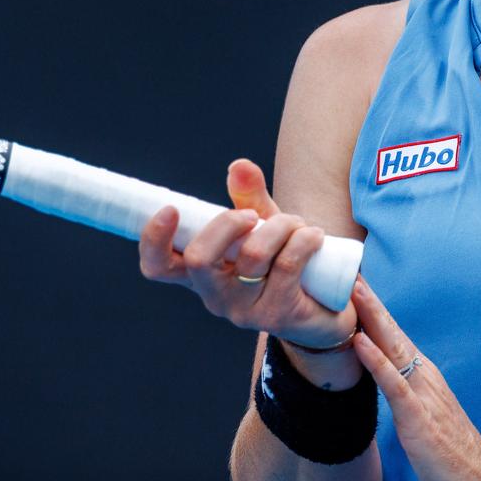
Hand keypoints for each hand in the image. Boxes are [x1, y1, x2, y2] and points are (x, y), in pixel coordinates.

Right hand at [137, 159, 356, 351]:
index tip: (170, 209)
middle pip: (199, 259)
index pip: (158, 265)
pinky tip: (314, 236)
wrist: (326, 306)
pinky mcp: (275, 315)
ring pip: (252, 255)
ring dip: (280, 226)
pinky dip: (303, 239)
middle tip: (252, 215)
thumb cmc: (283, 261)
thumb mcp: (261, 226)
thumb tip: (239, 165)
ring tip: (297, 225)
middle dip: (228, 223)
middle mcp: (213, 295)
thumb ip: (247, 195)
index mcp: (199, 274)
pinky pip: (286, 265)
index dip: (154, 239)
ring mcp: (242, 309)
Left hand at [350, 277, 480, 480]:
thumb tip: (380, 374)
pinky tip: (360, 342)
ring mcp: (422, 395)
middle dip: (368, 302)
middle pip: (391, 332)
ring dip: (370, 319)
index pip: (392, 336)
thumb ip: (402, 391)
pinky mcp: (419, 418)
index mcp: (422, 376)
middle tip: (347, 270)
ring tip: (351, 291)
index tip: (350, 283)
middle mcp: (423, 377)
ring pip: (392, 348)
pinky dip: (376, 360)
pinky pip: (394, 384)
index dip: (371, 310)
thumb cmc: (450, 453)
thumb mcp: (419, 415)